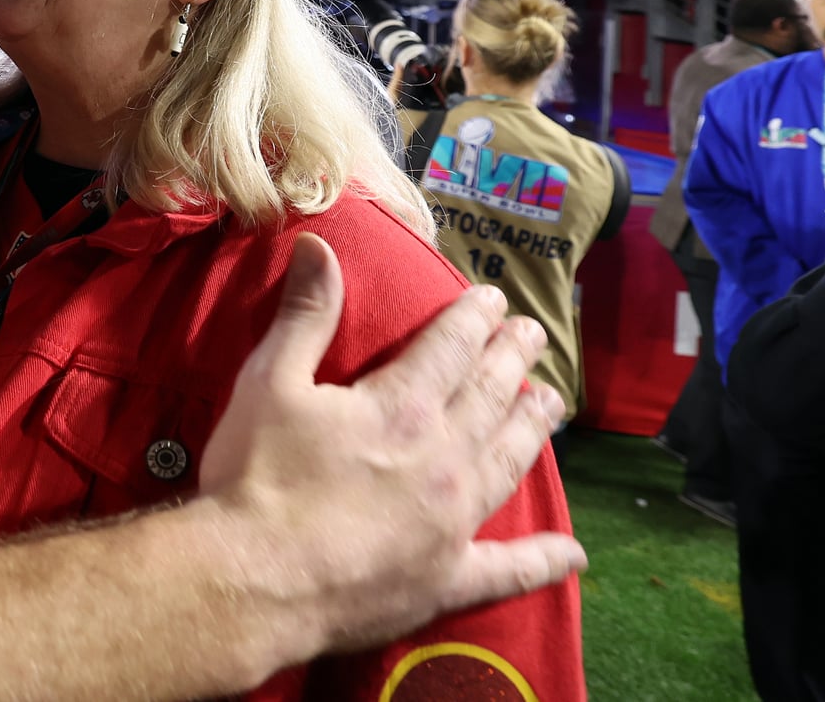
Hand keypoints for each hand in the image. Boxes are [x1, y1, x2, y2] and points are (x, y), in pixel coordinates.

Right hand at [198, 235, 581, 659]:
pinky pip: (508, 569)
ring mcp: (452, 522)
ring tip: (551, 404)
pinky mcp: (446, 579)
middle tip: (533, 335)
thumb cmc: (255, 477)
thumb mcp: (269, 381)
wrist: (252, 581)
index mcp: (402, 407)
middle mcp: (442, 458)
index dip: (474, 318)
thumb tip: (319, 244)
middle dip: (512, 359)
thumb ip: (306, 314)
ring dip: (533, 428)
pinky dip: (542, 559)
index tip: (492, 299)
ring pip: (508, 463)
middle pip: (490, 397)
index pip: (452, 348)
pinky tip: (572, 551)